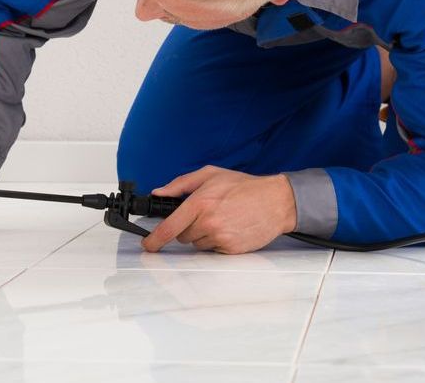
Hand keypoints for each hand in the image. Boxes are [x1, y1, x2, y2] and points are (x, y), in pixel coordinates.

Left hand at [141, 166, 296, 254]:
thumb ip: (181, 184)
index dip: (155, 239)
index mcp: (200, 202)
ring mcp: (220, 237)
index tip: (148, 245)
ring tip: (222, 219)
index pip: (169, 227)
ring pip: (198, 244)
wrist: (276, 201)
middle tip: (207, 214)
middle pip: (182, 236)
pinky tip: (230, 228)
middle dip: (189, 227)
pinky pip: (213, 250)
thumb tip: (160, 192)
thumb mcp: (211, 174)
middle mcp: (208, 222)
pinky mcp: (230, 249)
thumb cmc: (245, 187)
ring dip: (204, 235)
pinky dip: (218, 242)